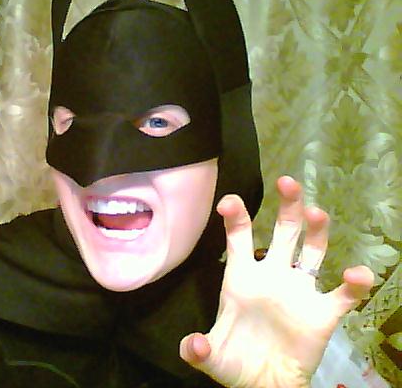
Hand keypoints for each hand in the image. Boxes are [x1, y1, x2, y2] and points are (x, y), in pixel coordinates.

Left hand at [180, 176, 373, 387]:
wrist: (264, 385)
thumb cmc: (235, 362)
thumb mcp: (210, 357)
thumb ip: (197, 349)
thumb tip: (191, 346)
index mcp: (242, 277)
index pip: (240, 236)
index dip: (236, 216)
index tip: (229, 200)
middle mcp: (272, 275)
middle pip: (283, 231)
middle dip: (286, 206)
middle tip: (287, 181)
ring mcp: (299, 291)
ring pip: (312, 251)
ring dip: (316, 231)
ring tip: (316, 213)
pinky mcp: (322, 313)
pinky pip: (342, 295)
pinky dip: (353, 284)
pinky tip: (358, 274)